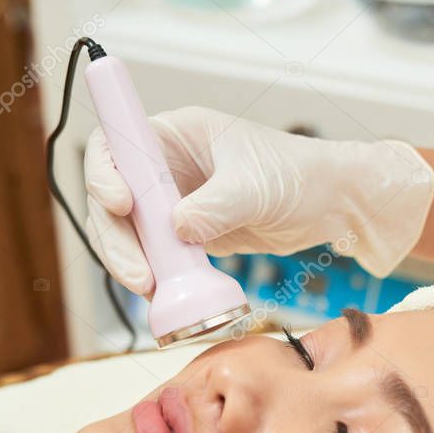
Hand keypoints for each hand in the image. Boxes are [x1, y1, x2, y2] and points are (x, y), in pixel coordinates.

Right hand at [84, 107, 433, 293]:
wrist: (330, 206)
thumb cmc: (298, 175)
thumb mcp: (255, 186)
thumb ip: (216, 206)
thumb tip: (176, 228)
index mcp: (175, 135)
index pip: (114, 147)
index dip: (103, 174)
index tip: (121, 204)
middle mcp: (164, 167)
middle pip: (111, 200)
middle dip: (116, 239)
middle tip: (140, 275)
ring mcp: (171, 203)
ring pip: (127, 234)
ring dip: (130, 263)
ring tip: (152, 290)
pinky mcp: (183, 236)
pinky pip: (154, 257)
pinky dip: (153, 277)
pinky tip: (163, 297)